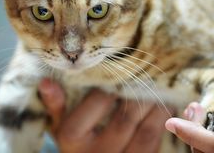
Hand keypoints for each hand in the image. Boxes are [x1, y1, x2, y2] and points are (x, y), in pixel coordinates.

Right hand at [39, 79, 169, 152]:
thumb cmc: (74, 143)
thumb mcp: (58, 125)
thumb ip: (55, 105)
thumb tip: (46, 82)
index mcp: (72, 137)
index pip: (99, 102)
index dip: (115, 83)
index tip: (125, 68)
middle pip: (125, 117)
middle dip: (140, 93)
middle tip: (150, 72)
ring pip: (146, 133)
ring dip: (157, 108)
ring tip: (162, 87)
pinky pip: (155, 145)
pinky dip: (162, 124)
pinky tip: (166, 107)